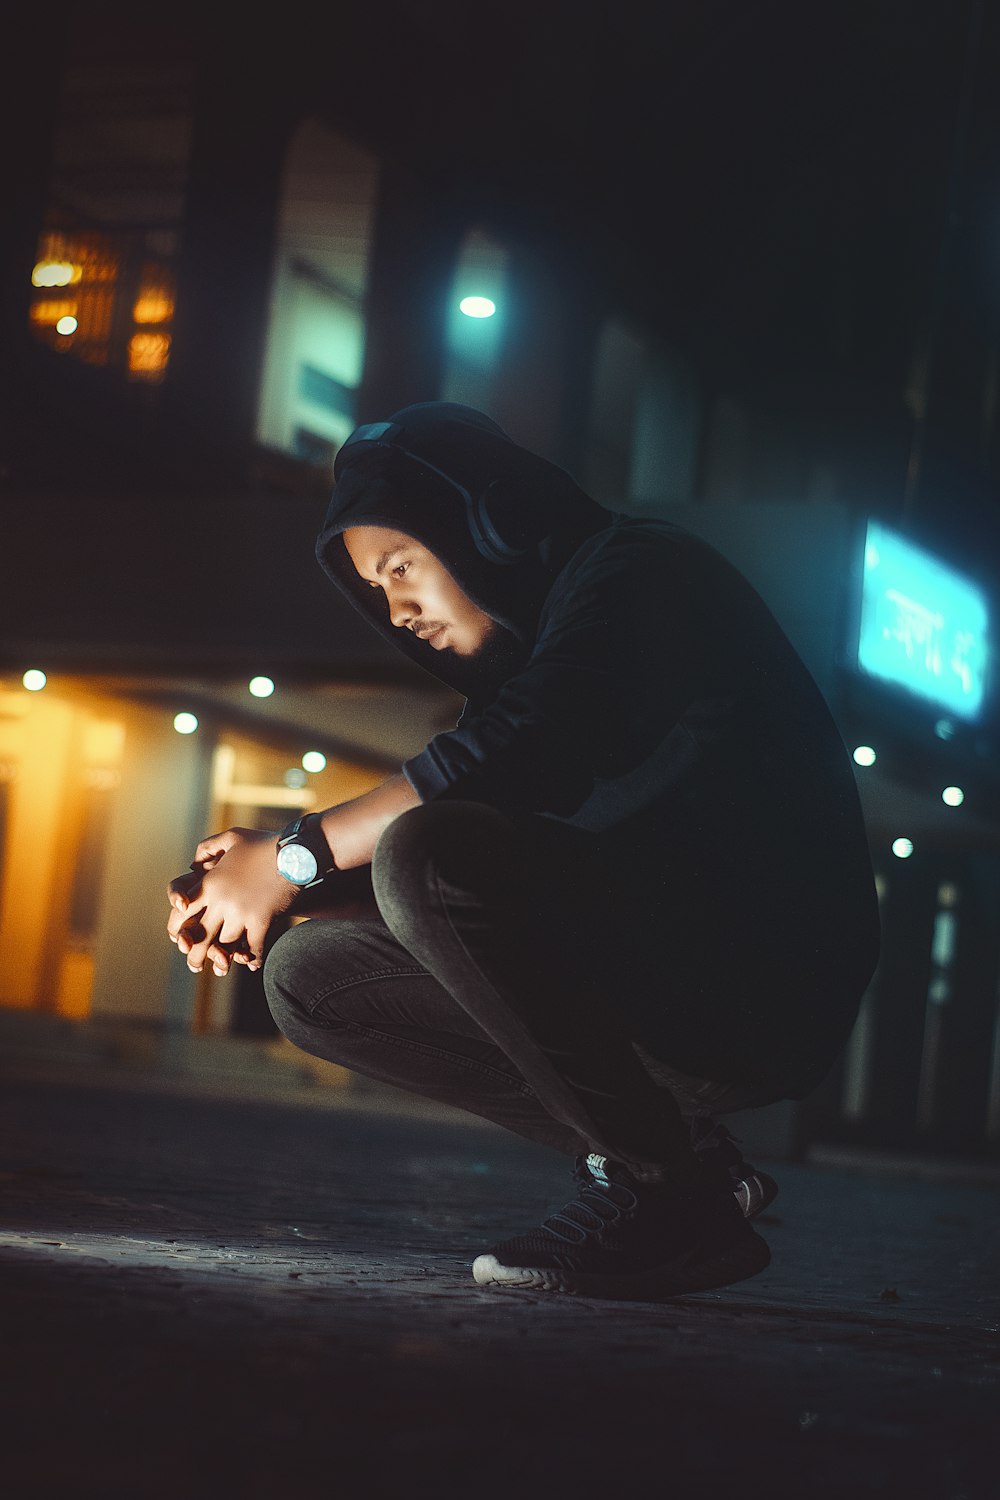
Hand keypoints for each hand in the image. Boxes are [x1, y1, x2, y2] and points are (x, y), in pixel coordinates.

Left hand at [166, 827, 296, 974]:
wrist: (295, 852)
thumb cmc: (264, 843)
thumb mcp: (232, 837)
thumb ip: (207, 848)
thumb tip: (192, 865)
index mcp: (210, 883)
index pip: (183, 912)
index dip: (178, 929)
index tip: (181, 939)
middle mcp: (221, 901)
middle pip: (200, 935)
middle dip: (196, 954)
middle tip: (195, 966)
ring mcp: (241, 912)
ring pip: (226, 944)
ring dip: (224, 958)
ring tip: (222, 968)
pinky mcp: (261, 920)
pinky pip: (253, 946)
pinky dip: (253, 958)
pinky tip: (252, 964)